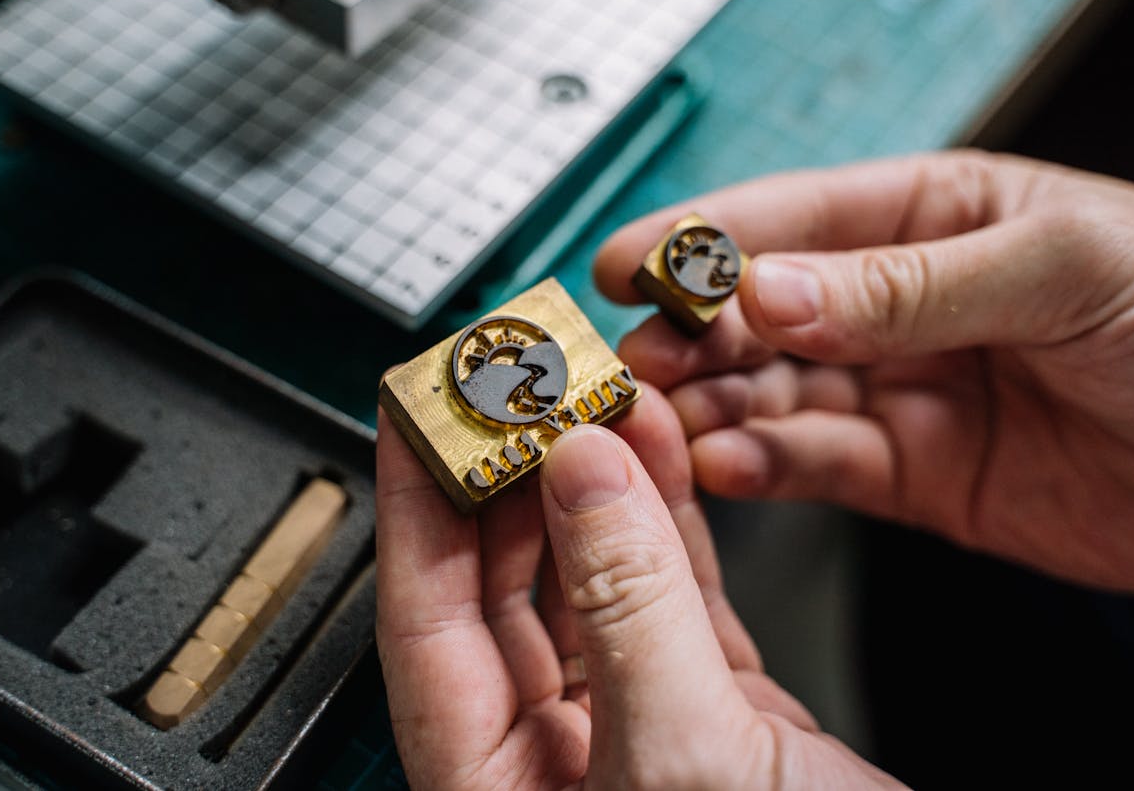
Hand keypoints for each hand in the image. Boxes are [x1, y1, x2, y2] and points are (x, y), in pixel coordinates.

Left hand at [376, 391, 900, 788]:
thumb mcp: (684, 761)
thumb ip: (626, 608)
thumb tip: (579, 475)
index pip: (425, 622)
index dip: (416, 506)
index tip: (418, 408)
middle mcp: (554, 762)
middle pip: (503, 587)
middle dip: (511, 474)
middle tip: (518, 381)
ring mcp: (637, 731)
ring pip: (592, 578)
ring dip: (594, 483)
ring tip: (593, 394)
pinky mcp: (717, 716)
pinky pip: (671, 594)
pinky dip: (669, 520)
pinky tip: (659, 453)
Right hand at [595, 151, 1133, 596]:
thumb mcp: (1063, 267)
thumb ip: (907, 283)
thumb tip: (770, 288)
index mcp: (936, 214)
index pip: (794, 218)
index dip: (701, 239)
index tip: (626, 263)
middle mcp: (904, 302)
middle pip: (764, 311)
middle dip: (692, 332)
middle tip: (634, 360)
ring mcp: (906, 391)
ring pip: (775, 392)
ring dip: (714, 405)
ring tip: (666, 421)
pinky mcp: (917, 477)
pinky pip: (818, 464)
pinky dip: (764, 465)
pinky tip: (725, 464)